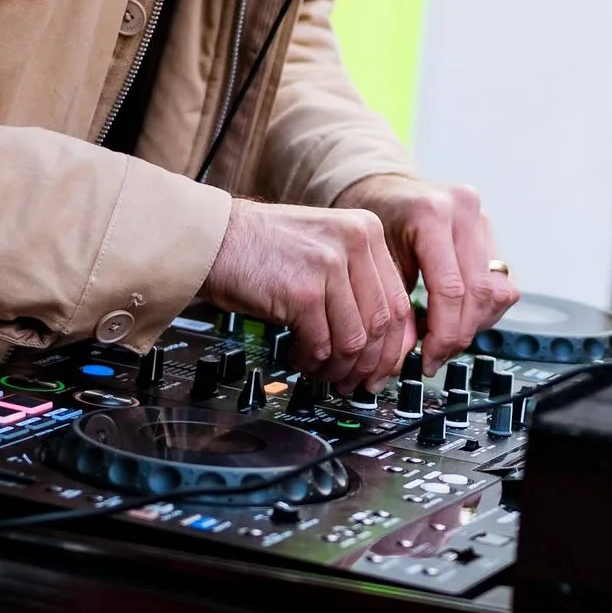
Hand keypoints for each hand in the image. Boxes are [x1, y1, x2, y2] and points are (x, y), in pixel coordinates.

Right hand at [208, 196, 416, 391]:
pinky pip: (321, 345)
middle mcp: (354, 241)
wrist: (212, 238)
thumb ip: (357, 283)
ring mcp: (329, 265)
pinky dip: (311, 361)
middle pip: (381, 324)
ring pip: (354, 340)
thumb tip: (383, 342)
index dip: (393, 346)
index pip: (399, 300)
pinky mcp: (302, 292)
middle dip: (367, 365)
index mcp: (367, 230)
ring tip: (322, 371)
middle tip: (354, 382)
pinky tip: (299, 357)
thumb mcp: (323, 247)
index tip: (383, 367)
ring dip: (337, 368)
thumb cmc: (261, 247)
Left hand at [337, 173, 518, 369]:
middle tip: (437, 356)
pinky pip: (502, 284)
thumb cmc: (377, 222)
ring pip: (498, 291)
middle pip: (480, 293)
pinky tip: (458, 317)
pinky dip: (483, 309)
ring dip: (475, 324)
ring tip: (446, 338)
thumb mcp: (378, 263)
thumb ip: (396, 307)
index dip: (444, 333)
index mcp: (431, 213)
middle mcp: (464, 210)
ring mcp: (482, 219)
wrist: (386, 192)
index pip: (451, 289)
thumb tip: (407, 355)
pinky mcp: (491, 232)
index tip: (428, 358)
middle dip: (459, 334)